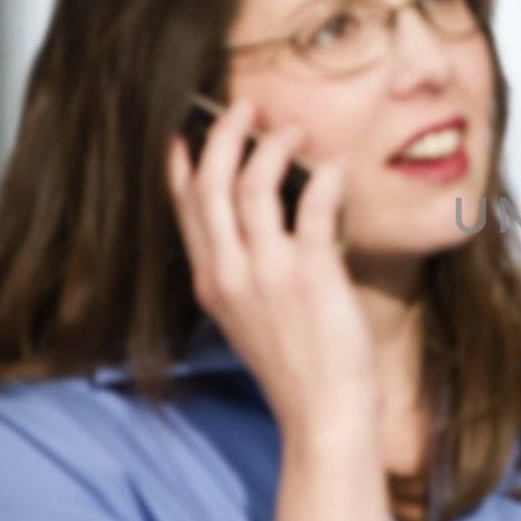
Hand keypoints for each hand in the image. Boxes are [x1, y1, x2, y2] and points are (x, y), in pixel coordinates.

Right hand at [167, 98, 379, 450]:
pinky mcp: (310, 274)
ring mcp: (267, 274)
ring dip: (272, 146)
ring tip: (294, 128)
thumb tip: (271, 227)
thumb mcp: (255, 319)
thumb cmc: (301, 370)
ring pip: (251, 185)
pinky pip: (311, 207)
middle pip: (210, 185)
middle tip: (246, 106)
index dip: (183, 165)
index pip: (185, 210)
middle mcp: (230, 274)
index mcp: (213, 283)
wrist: (324, 414)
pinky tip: (336, 166)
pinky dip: (323, 177)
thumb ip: (251, 274)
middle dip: (223, 135)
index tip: (186, 133)